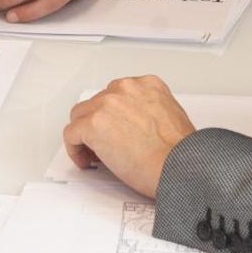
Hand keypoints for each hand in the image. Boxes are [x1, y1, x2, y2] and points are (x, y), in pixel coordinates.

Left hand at [63, 76, 195, 197]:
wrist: (180, 167)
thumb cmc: (180, 153)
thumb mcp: (171, 116)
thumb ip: (148, 111)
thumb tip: (132, 126)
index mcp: (147, 85)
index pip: (117, 94)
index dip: (112, 116)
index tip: (114, 130)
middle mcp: (125, 88)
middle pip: (96, 103)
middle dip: (97, 124)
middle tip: (102, 145)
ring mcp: (107, 104)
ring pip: (80, 116)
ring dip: (85, 134)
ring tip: (93, 154)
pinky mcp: (93, 124)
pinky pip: (71, 134)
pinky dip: (74, 149)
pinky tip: (85, 160)